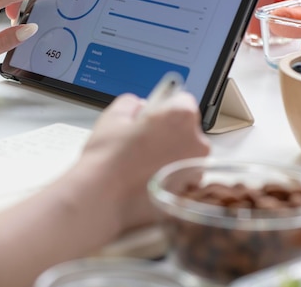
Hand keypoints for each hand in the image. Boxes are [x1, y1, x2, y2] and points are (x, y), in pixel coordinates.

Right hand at [77, 91, 210, 231]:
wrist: (104, 199)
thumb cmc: (108, 159)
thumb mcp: (114, 116)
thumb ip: (132, 103)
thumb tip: (140, 107)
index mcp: (181, 116)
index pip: (181, 101)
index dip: (164, 109)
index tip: (152, 118)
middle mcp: (197, 141)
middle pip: (186, 130)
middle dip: (169, 133)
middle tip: (143, 143)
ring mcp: (196, 169)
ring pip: (185, 155)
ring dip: (170, 156)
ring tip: (142, 165)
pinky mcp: (190, 192)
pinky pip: (182, 178)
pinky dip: (169, 178)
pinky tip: (147, 180)